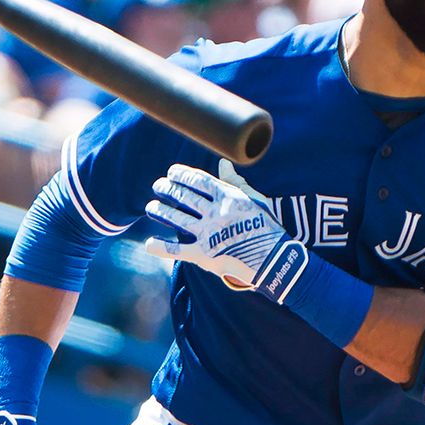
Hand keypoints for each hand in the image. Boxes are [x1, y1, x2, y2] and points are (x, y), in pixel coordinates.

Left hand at [145, 162, 308, 302]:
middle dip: (168, 189)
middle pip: (185, 196)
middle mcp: (216, 213)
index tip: (172, 172)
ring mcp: (209, 234)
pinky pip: (178, 250)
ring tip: (151, 206)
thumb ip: (235, 182)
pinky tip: (149, 243)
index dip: (182, 174)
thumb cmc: (266, 227)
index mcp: (229, 198)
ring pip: (177, 218)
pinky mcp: (204, 255)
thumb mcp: (255, 201)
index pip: (199, 181)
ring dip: (161, 211)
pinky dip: (162, 247)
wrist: (274, 260)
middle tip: (158, 185)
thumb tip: (222, 163)